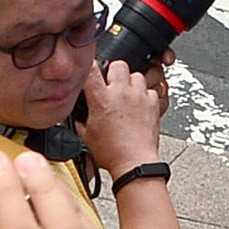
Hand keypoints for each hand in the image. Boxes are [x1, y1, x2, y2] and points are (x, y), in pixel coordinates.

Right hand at [80, 57, 169, 176]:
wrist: (135, 163)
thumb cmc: (112, 153)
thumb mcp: (86, 135)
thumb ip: (79, 119)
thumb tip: (75, 112)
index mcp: (101, 99)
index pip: (91, 70)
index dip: (87, 66)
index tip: (88, 70)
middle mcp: (122, 93)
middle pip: (118, 64)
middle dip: (113, 72)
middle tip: (111, 84)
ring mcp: (139, 97)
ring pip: (137, 75)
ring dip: (131, 83)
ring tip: (127, 95)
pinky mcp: (153, 104)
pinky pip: (151, 90)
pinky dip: (145, 95)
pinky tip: (139, 105)